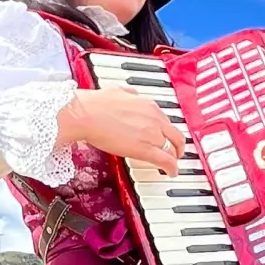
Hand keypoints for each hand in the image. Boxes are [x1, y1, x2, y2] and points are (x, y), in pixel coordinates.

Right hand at [60, 87, 185, 175]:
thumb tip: (132, 95)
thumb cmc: (96, 105)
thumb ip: (129, 94)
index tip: (167, 136)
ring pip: (172, 149)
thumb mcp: (118, 91)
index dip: (168, 132)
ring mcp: (152, 134)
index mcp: (149, 105)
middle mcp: (154, 119)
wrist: (87, 115)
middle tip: (175, 152)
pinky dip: (172, 168)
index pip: (166, 121)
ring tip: (172, 165)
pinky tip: (171, 172)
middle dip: (177, 146)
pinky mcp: (146, 150)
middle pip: (176, 136)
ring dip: (174, 158)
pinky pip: (166, 161)